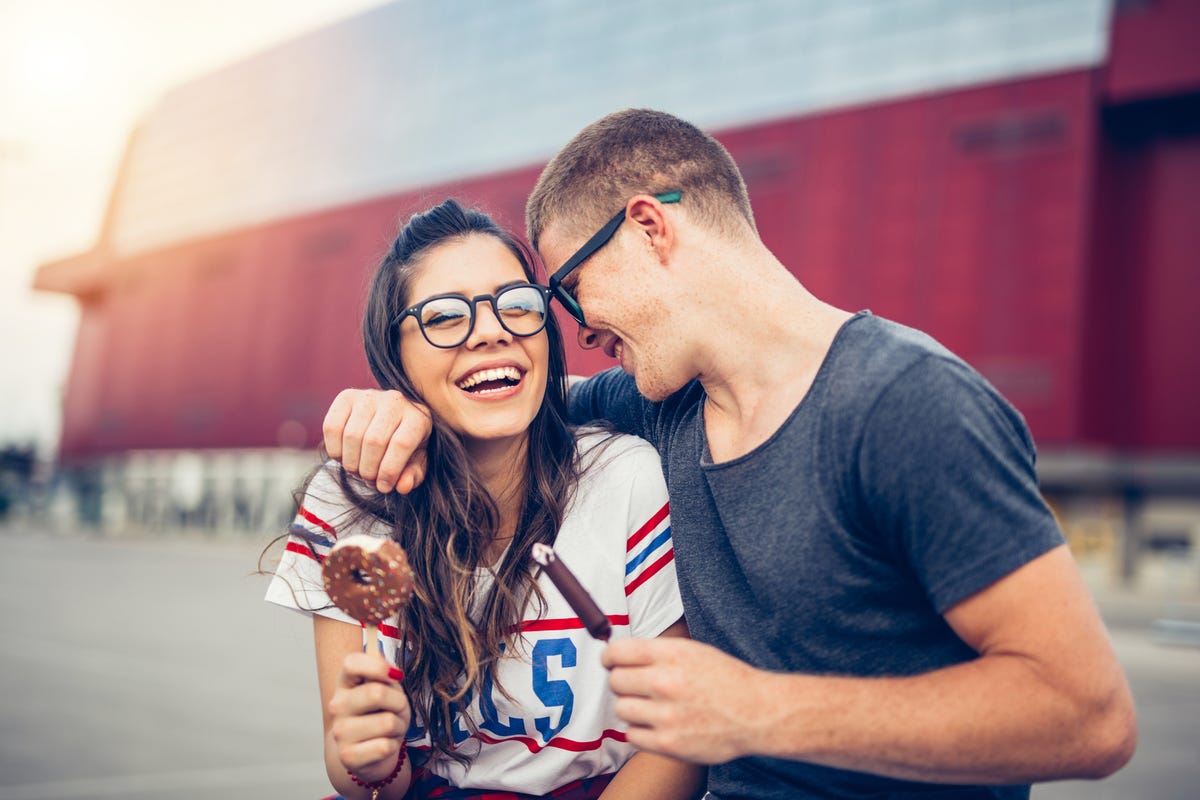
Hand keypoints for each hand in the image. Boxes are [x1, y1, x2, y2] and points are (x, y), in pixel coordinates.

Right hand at [323, 389, 430, 492]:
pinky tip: (344, 458)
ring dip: (351, 463)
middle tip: (369, 479)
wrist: (390, 420)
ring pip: (352, 436)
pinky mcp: (346, 397)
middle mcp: (395, 400)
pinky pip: (332, 427)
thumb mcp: (415, 462)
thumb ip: (412, 475)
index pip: (401, 444)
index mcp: (418, 416)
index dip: (389, 471)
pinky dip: (334, 450)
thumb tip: (402, 486)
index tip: (384, 487)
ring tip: (358, 471)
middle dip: (368, 470)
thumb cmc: (406, 445)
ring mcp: (369, 396)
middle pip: (374, 441)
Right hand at [327, 651, 410, 781]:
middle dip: (399, 702)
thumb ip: (384, 672)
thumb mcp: (388, 688)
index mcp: (345, 683)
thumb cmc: (382, 713)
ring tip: (390, 729)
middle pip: (376, 693)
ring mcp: (340, 732)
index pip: (351, 663)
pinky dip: (393, 745)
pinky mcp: (348, 756)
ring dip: (398, 726)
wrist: (372, 752)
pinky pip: (384, 746)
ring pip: (386, 722)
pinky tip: (384, 745)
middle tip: (398, 709)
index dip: (377, 665)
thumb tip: (382, 659)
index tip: (395, 675)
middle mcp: (337, 706)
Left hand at [603, 637, 769, 764]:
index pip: (617, 652)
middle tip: (637, 687)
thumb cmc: (726, 680)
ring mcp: (666, 715)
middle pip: (616, 681)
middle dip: (623, 682)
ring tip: (653, 707)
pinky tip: (658, 725)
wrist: (757, 713)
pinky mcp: (668, 743)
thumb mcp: (694, 651)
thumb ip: (657, 652)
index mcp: (672, 654)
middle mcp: (666, 682)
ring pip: (622, 708)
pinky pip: (632, 735)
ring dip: (633, 708)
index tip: (611, 663)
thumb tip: (618, 655)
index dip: (610, 658)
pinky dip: (641, 731)